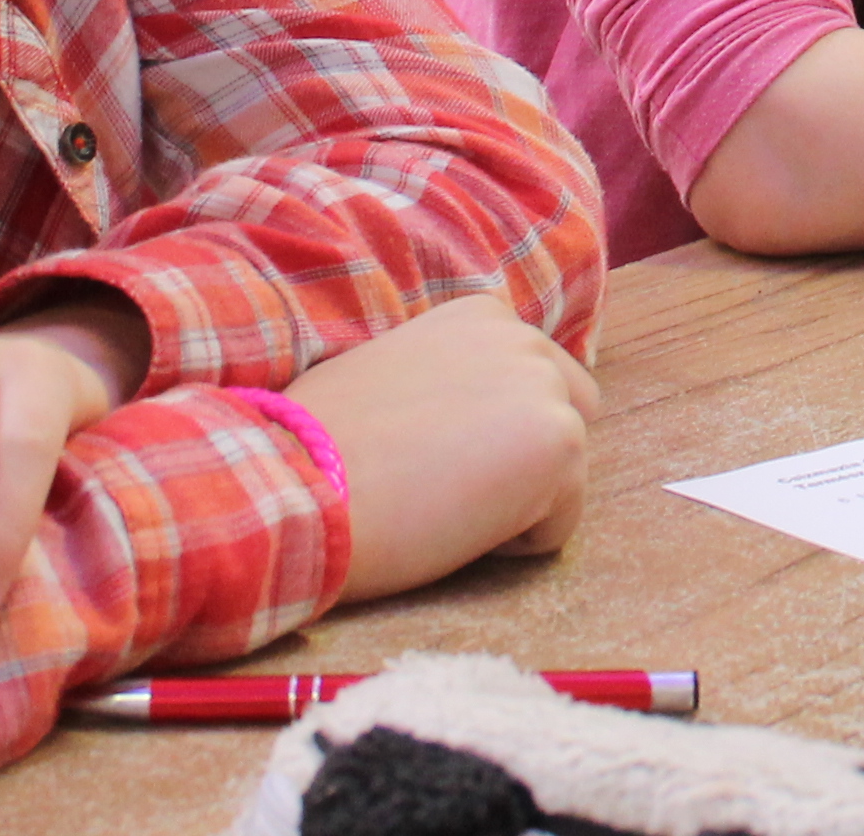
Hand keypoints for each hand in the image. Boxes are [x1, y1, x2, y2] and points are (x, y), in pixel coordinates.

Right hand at [286, 293, 601, 601]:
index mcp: (482, 316)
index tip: (429, 455)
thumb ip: (452, 378)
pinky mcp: (561, 444)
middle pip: (566, 422)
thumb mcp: (395, 374)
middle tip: (439, 487)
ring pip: (563, 478)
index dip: (489, 437)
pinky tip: (450, 526)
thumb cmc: (320, 445)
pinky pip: (559, 527)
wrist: (296, 483)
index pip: (532, 388)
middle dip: (522, 464)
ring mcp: (548, 388)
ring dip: (511, 508)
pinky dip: (513, 547)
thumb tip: (479, 420)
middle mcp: (524, 338)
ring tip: (435, 502)